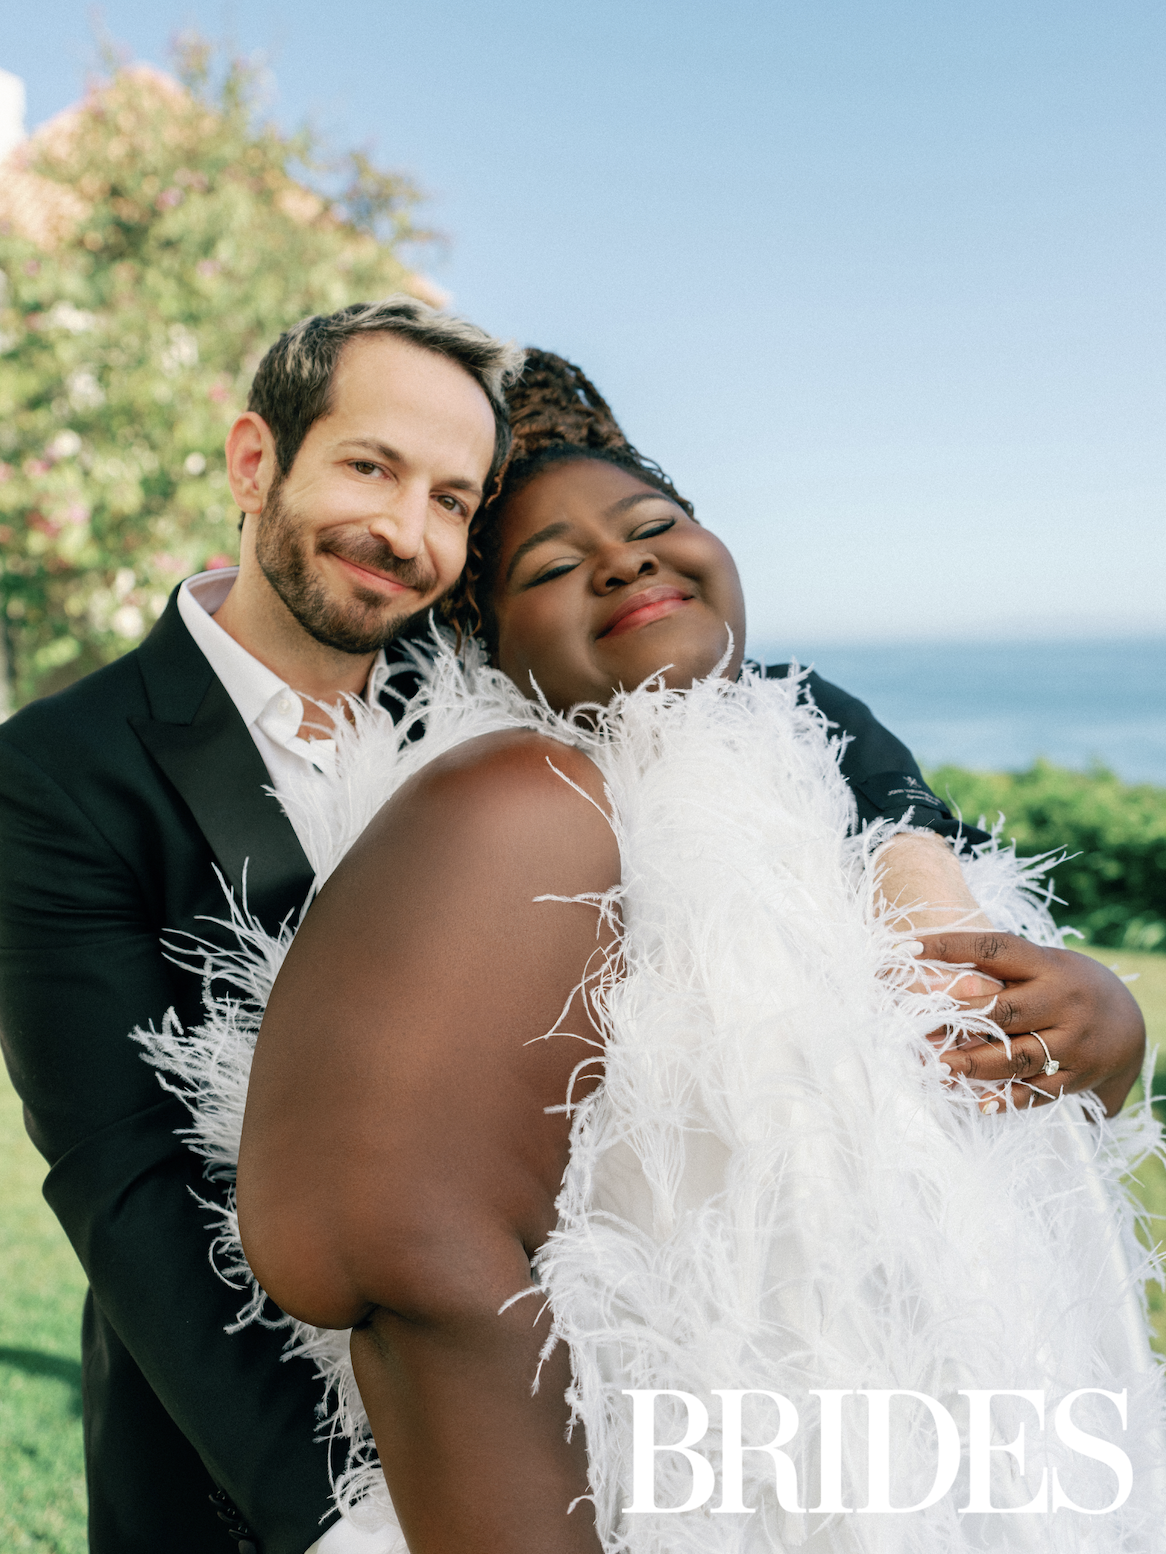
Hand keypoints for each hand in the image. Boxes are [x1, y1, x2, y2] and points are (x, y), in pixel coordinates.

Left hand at [919, 932, 1145, 1117]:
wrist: (1131, 1026)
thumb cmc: (1065, 987)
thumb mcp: (1040, 966)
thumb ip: (995, 972)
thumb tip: (927, 981)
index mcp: (1047, 964)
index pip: (993, 948)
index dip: (949, 946)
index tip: (907, 948)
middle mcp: (1063, 1001)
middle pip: (1003, 1010)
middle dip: (957, 1019)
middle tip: (916, 1027)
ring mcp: (1074, 1041)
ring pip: (1017, 1056)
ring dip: (974, 1065)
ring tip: (938, 1068)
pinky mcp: (1078, 1076)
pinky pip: (1039, 1091)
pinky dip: (1009, 1098)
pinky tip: (981, 1103)